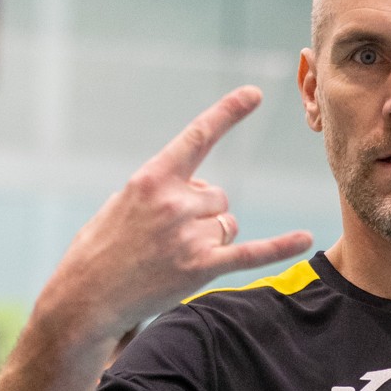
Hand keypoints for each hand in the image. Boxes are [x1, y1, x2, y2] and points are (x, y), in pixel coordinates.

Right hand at [34, 87, 313, 345]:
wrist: (85, 298)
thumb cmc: (101, 249)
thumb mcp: (124, 204)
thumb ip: (166, 190)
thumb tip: (212, 198)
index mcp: (152, 178)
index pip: (197, 136)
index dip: (228, 113)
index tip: (255, 93)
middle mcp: (173, 201)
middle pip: (218, 196)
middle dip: (201, 214)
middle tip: (165, 238)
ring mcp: (188, 235)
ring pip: (227, 224)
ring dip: (210, 239)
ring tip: (171, 257)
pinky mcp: (201, 267)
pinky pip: (250, 253)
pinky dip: (280, 247)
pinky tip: (305, 238)